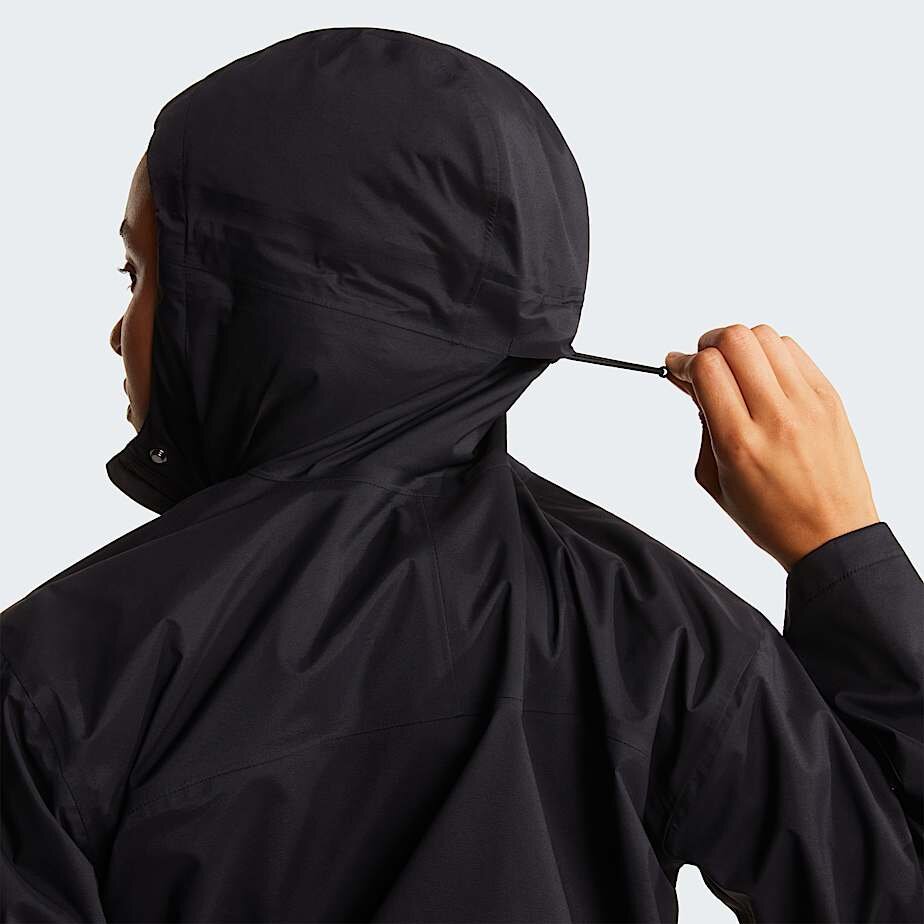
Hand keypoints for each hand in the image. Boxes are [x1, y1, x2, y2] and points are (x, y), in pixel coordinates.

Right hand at [664, 324, 879, 571]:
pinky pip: (793, 350)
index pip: (707, 369)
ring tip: (735, 367)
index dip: (683, 361)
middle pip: (735, 339)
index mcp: (739, 442)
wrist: (831, 535)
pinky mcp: (829, 397)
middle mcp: (775, 417)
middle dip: (708, 343)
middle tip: (704, 363)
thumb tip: (693, 382)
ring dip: (740, 345)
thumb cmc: (771, 516)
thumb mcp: (716, 479)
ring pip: (764, 336)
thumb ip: (702, 426)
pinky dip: (769, 352)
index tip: (677, 367)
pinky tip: (762, 375)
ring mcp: (807, 403)